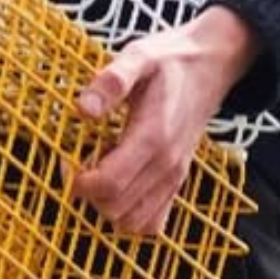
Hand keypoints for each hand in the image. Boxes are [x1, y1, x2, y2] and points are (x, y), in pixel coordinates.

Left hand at [72, 7, 260, 236]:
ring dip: (106, 206)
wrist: (212, 65)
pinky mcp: (177, 181)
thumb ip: (112, 81)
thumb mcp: (139, 56)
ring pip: (132, 221)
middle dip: (87, 193)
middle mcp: (166, 164)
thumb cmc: (171, 61)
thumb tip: (84, 109)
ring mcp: (174, 176)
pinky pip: (152, 222)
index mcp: (153, 136)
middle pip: (115, 208)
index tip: (67, 160)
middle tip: (78, 163)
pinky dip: (130, 215)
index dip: (79, 181)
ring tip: (99, 174)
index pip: (109, 184)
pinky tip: (120, 187)